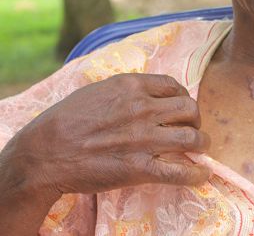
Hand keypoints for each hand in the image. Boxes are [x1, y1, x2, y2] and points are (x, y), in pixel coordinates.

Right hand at [3, 74, 210, 197]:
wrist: (44, 153)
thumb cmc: (64, 120)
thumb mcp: (97, 91)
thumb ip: (125, 90)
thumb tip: (147, 94)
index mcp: (131, 86)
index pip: (174, 87)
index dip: (183, 97)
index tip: (182, 107)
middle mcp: (143, 109)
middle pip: (190, 110)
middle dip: (196, 119)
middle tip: (191, 128)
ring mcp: (144, 139)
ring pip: (192, 138)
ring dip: (201, 144)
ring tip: (200, 149)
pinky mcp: (141, 168)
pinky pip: (181, 172)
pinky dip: (196, 175)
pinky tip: (200, 175)